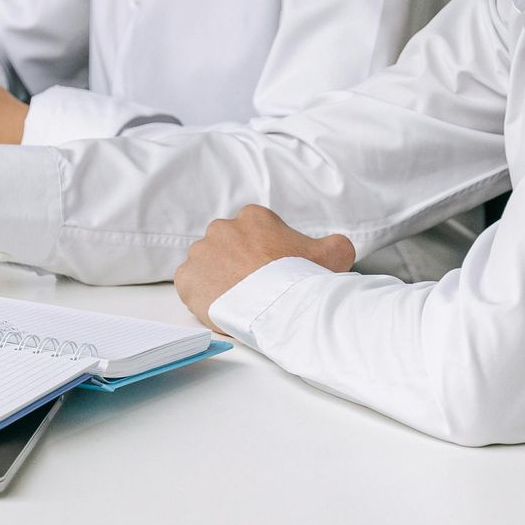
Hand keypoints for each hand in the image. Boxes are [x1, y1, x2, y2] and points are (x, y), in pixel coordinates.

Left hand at [174, 207, 354, 327]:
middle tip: (252, 287)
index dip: (261, 254)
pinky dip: (201, 295)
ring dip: (218, 278)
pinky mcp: (187, 278)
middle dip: (236, 264)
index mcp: (253, 217)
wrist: (281, 306)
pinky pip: (190, 284)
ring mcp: (201, 253)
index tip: (269, 271)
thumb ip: (333, 244)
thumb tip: (337, 246)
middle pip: (226, 246)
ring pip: (207, 264)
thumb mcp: (334, 253)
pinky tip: (220, 306)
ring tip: (237, 300)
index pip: (252, 232)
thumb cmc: (305, 279)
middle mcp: (222, 228)